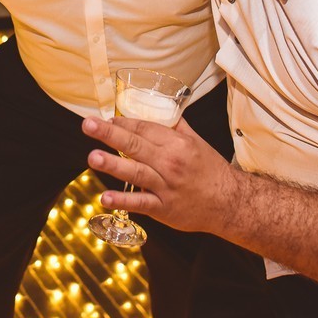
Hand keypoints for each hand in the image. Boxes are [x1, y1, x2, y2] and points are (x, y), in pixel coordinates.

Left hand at [82, 115, 236, 235]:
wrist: (229, 202)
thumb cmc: (210, 169)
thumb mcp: (196, 142)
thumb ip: (175, 126)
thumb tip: (160, 108)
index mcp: (177, 143)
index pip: (145, 128)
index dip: (123, 122)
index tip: (105, 118)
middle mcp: (170, 162)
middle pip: (135, 144)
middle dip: (109, 134)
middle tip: (87, 124)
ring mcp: (166, 186)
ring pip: (136, 172)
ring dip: (113, 164)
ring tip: (92, 157)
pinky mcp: (164, 208)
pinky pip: (140, 203)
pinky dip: (122, 201)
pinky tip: (104, 197)